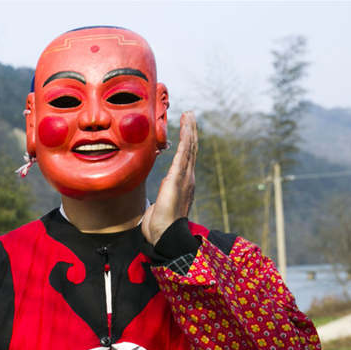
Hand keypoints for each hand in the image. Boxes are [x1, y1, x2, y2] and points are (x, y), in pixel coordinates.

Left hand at [142, 111, 197, 244]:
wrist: (164, 234)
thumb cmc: (160, 225)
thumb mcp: (160, 206)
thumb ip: (162, 198)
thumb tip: (160, 197)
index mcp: (182, 184)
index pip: (185, 159)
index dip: (186, 143)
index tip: (186, 130)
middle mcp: (186, 178)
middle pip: (190, 149)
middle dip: (190, 131)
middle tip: (190, 115)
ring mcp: (184, 177)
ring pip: (189, 148)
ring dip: (189, 130)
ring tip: (189, 115)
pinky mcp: (178, 177)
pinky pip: (183, 153)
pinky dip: (185, 138)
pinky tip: (187, 127)